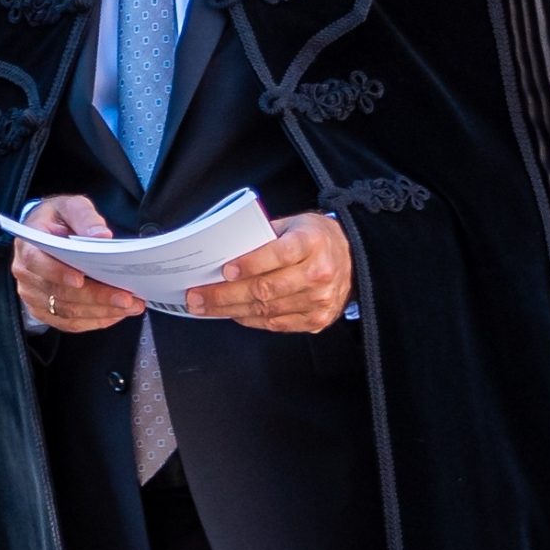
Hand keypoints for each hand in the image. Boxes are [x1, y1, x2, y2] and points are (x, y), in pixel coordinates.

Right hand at [12, 196, 145, 331]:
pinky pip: (69, 323)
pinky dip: (95, 321)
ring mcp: (33, 295)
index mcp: (28, 246)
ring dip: (101, 312)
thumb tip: (101, 235)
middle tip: (126, 297)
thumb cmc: (58, 220)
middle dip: (96, 297)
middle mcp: (26, 274)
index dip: (57, 273)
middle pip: (59, 293)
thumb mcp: (71, 206)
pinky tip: (116, 314)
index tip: (81, 279)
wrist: (47, 233)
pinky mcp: (44, 310)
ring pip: (67, 312)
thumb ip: (85, 217)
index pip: (37, 262)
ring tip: (130, 306)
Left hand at [185, 211, 350, 332]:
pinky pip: (276, 324)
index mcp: (312, 243)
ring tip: (204, 306)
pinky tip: (232, 313)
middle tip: (196, 296)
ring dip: (230, 310)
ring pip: (266, 310)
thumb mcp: (292, 225)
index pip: (278, 254)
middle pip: (265, 288)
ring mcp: (319, 300)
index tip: (225, 270)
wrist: (353, 259)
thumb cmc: (314, 239)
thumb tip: (222, 251)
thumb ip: (262, 236)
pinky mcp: (317, 319)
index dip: (250, 264)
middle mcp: (319, 273)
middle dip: (224, 294)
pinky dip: (250, 319)